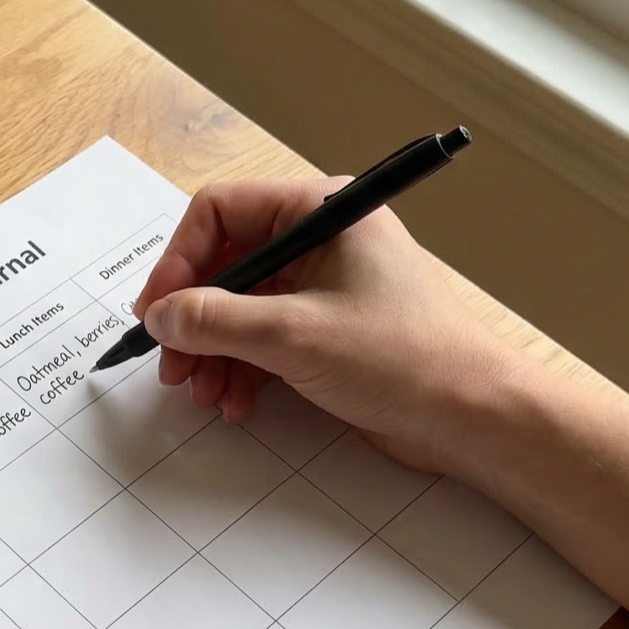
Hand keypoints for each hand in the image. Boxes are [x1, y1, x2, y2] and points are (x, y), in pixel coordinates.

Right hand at [134, 178, 523, 472]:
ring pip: (239, 309)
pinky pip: (263, 339)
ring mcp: (324, 287)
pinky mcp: (328, 331)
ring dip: (213, 352)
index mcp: (320, 211)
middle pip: (225, 265)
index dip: (179, 261)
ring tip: (204, 394)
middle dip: (194, 319)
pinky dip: (241, 370)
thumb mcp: (294, 335)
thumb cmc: (403, 358)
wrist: (472, 417)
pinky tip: (236, 403)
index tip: (156, 312)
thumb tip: (159, 313)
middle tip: (172, 365)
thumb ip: (216, 321)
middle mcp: (320, 240)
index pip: (220, 213)